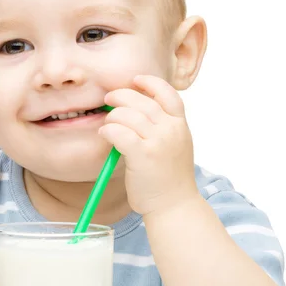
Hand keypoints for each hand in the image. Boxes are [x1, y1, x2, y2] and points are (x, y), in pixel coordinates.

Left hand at [98, 74, 198, 216]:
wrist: (174, 205)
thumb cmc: (169, 178)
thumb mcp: (174, 146)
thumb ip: (161, 127)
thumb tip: (133, 110)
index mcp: (180, 125)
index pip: (168, 93)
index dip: (150, 82)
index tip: (135, 80)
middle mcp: (171, 129)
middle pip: (142, 100)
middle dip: (121, 96)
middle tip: (109, 99)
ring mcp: (158, 141)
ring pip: (127, 115)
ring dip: (112, 117)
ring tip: (108, 125)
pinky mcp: (143, 155)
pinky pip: (119, 132)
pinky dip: (108, 130)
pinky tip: (105, 135)